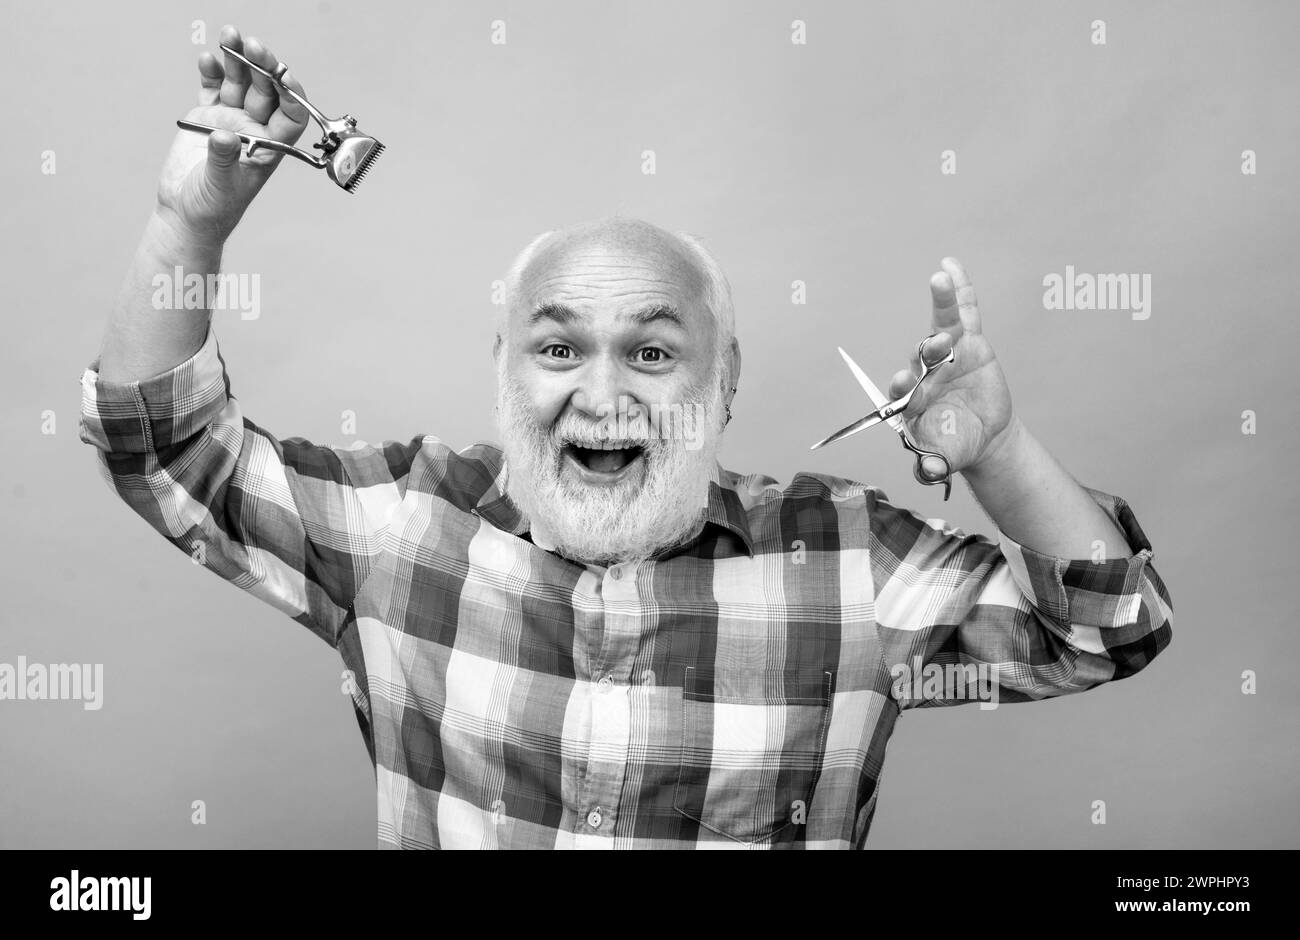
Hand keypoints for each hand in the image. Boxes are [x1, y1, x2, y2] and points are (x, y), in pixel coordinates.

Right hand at [154, 25, 310, 246]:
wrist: (184, 214)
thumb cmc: (212, 209)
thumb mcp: (220, 186)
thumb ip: (223, 159)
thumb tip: (225, 135)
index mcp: (271, 146)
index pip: (291, 115)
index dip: (291, 94)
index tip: (283, 75)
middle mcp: (255, 129)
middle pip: (265, 90)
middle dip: (261, 66)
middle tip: (251, 44)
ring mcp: (231, 121)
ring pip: (240, 83)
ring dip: (236, 59)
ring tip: (229, 34)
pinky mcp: (206, 118)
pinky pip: (213, 88)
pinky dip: (211, 72)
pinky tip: (208, 58)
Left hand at [887, 258, 1016, 478]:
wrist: (980, 434)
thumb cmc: (955, 445)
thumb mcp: (946, 459)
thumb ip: (933, 465)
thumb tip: (928, 473)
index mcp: (913, 399)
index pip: (903, 389)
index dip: (902, 384)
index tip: (902, 382)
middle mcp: (925, 372)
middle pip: (922, 354)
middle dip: (927, 347)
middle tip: (933, 343)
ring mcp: (946, 353)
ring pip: (942, 325)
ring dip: (941, 303)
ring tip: (940, 279)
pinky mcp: (969, 341)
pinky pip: (964, 312)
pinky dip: (960, 290)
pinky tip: (951, 266)